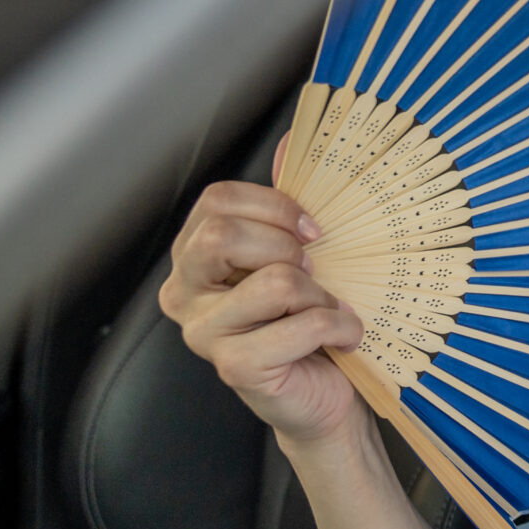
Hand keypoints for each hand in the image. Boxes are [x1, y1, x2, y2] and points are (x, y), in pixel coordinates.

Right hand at [158, 170, 367, 448]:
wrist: (327, 389)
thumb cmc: (309, 318)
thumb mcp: (301, 253)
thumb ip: (288, 204)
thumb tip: (295, 139)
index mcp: (194, 256)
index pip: (217, 200)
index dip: (274, 205)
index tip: (313, 229)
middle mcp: (185, 293)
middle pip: (222, 235)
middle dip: (287, 245)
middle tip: (317, 268)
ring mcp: (204, 333)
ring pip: (272, 281)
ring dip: (321, 294)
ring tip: (331, 309)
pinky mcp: (235, 367)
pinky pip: (300, 324)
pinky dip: (338, 326)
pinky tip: (343, 337)